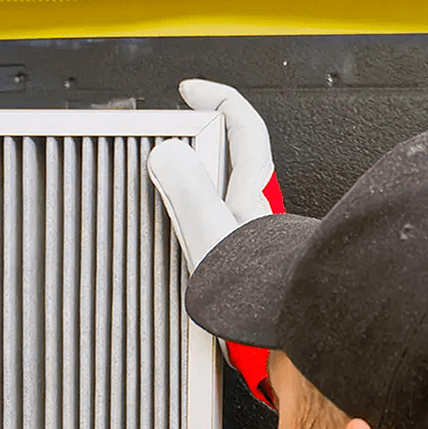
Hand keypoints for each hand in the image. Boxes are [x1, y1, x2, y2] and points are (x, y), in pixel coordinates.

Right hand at [147, 79, 284, 405]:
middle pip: (224, 156)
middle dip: (191, 143)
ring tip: (151, 193)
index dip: (216, 98)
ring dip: (183, 186)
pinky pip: (201, 226)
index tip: (188, 90)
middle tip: (157, 142)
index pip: (243, 127)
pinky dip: (182, 222)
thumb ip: (187, 190)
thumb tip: (166, 154)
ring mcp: (241, 234)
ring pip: (209, 193)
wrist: (277, 338)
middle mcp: (249, 209)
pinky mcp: (231, 260)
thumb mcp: (211, 233)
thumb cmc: (258, 294)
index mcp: (250, 193)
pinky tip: (165, 239)